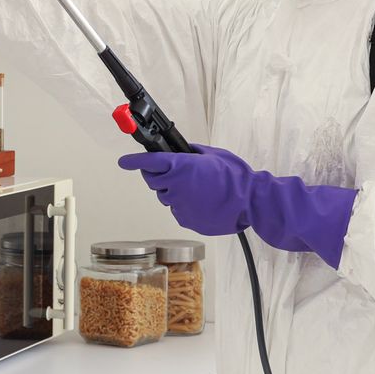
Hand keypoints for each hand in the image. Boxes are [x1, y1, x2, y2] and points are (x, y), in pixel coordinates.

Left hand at [118, 145, 358, 266]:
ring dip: (174, 191)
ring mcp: (179, 206)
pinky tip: (202, 202)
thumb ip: (192, 153)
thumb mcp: (213, 155)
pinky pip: (178, 211)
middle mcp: (175, 187)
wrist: (251, 203)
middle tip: (174, 172)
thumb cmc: (235, 176)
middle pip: (153, 181)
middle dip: (158, 175)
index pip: (149, 162)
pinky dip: (185, 205)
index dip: (133, 160)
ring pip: (166, 197)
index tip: (124, 161)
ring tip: (198, 189)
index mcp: (180, 167)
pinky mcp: (186, 221)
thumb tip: (181, 153)